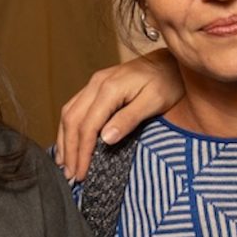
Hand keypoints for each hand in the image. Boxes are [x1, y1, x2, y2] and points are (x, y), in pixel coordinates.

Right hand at [55, 50, 184, 180]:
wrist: (172, 61)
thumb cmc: (168, 81)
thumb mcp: (154, 102)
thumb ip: (129, 119)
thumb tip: (106, 139)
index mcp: (110, 88)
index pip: (88, 125)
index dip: (83, 151)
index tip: (82, 172)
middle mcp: (96, 83)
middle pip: (72, 120)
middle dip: (70, 150)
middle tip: (70, 175)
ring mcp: (94, 83)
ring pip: (69, 113)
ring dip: (65, 140)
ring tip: (64, 164)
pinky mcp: (96, 86)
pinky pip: (74, 107)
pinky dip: (68, 128)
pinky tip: (67, 142)